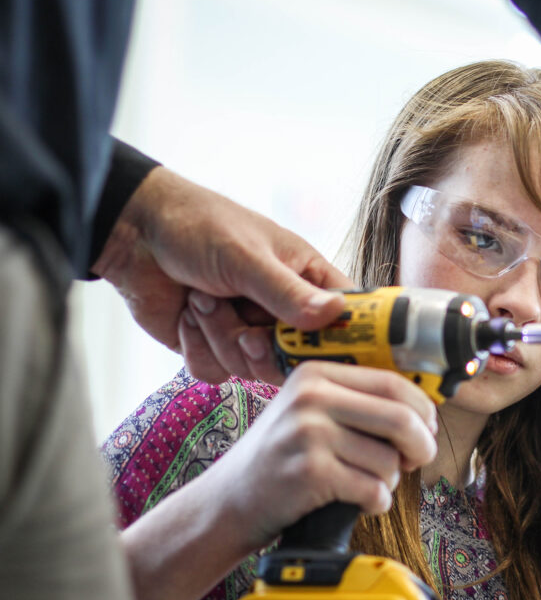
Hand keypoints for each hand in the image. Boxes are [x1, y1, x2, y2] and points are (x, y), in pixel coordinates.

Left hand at [92, 166, 353, 384]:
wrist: (134, 234)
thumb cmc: (199, 226)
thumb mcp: (247, 257)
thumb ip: (287, 292)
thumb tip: (334, 316)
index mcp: (308, 278)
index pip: (346, 319)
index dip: (344, 342)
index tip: (324, 351)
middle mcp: (284, 310)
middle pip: (299, 358)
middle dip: (265, 349)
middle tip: (246, 333)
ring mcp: (249, 331)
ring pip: (252, 368)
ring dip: (220, 337)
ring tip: (202, 300)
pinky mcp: (214, 348)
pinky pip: (218, 373)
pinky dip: (197, 348)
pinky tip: (187, 316)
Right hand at [204, 361, 437, 548]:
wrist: (230, 500)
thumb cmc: (282, 456)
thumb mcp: (310, 410)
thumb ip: (358, 401)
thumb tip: (426, 411)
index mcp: (316, 373)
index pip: (393, 382)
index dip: (422, 409)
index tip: (427, 428)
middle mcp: (310, 397)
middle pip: (400, 418)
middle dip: (421, 446)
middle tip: (416, 461)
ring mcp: (308, 434)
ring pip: (389, 460)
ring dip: (390, 480)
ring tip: (366, 483)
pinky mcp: (309, 473)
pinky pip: (372, 489)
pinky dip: (376, 502)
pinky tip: (359, 501)